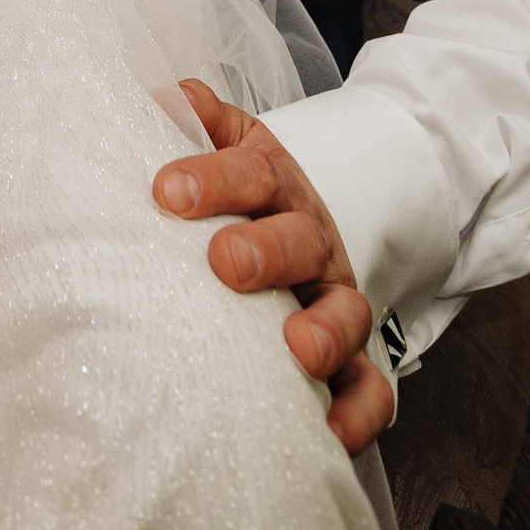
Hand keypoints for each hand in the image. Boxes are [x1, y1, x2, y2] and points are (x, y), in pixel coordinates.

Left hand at [154, 81, 393, 455]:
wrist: (307, 220)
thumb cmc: (244, 191)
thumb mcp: (228, 144)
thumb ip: (197, 120)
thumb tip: (160, 93)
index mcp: (274, 184)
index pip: (250, 172)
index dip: (212, 178)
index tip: (166, 189)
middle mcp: (311, 238)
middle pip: (297, 238)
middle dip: (264, 250)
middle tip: (225, 262)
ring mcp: (335, 297)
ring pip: (344, 312)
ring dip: (325, 331)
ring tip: (299, 351)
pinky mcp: (353, 355)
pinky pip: (369, 388)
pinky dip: (358, 412)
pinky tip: (332, 436)